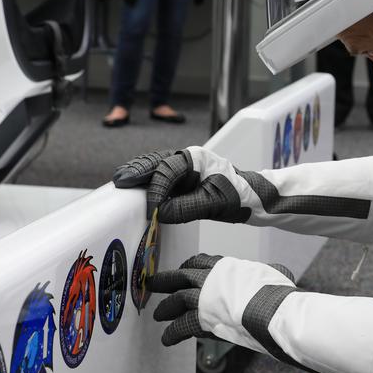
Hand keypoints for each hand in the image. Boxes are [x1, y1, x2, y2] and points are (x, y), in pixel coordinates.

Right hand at [113, 147, 250, 223]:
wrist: (252, 198)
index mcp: (196, 158)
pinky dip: (148, 180)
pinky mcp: (185, 178)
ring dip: (140, 173)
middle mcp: (188, 158)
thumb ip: (186, 208)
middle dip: (137, 170)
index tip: (151, 210)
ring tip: (121, 180)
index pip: (167, 171)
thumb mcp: (213, 204)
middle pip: (156, 161)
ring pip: (156, 166)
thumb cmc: (238, 196)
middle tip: (120, 180)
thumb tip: (161, 213)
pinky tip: (137, 187)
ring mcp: (186, 167)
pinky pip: (161, 176)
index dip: (156, 190)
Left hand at [151, 253, 295, 345]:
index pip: (201, 261)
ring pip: (177, 299)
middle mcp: (211, 278)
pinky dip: (172, 333)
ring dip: (166, 307)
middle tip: (154, 284)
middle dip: (166, 280)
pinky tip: (166, 340)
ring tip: (157, 314)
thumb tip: (278, 272)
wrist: (272, 310)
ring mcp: (204, 297)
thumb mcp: (274, 273)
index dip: (189, 266)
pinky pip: (181, 326)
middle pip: (182, 276)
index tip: (183, 270)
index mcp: (228, 267)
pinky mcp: (201, 317)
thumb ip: (267, 273)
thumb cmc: (278, 294)